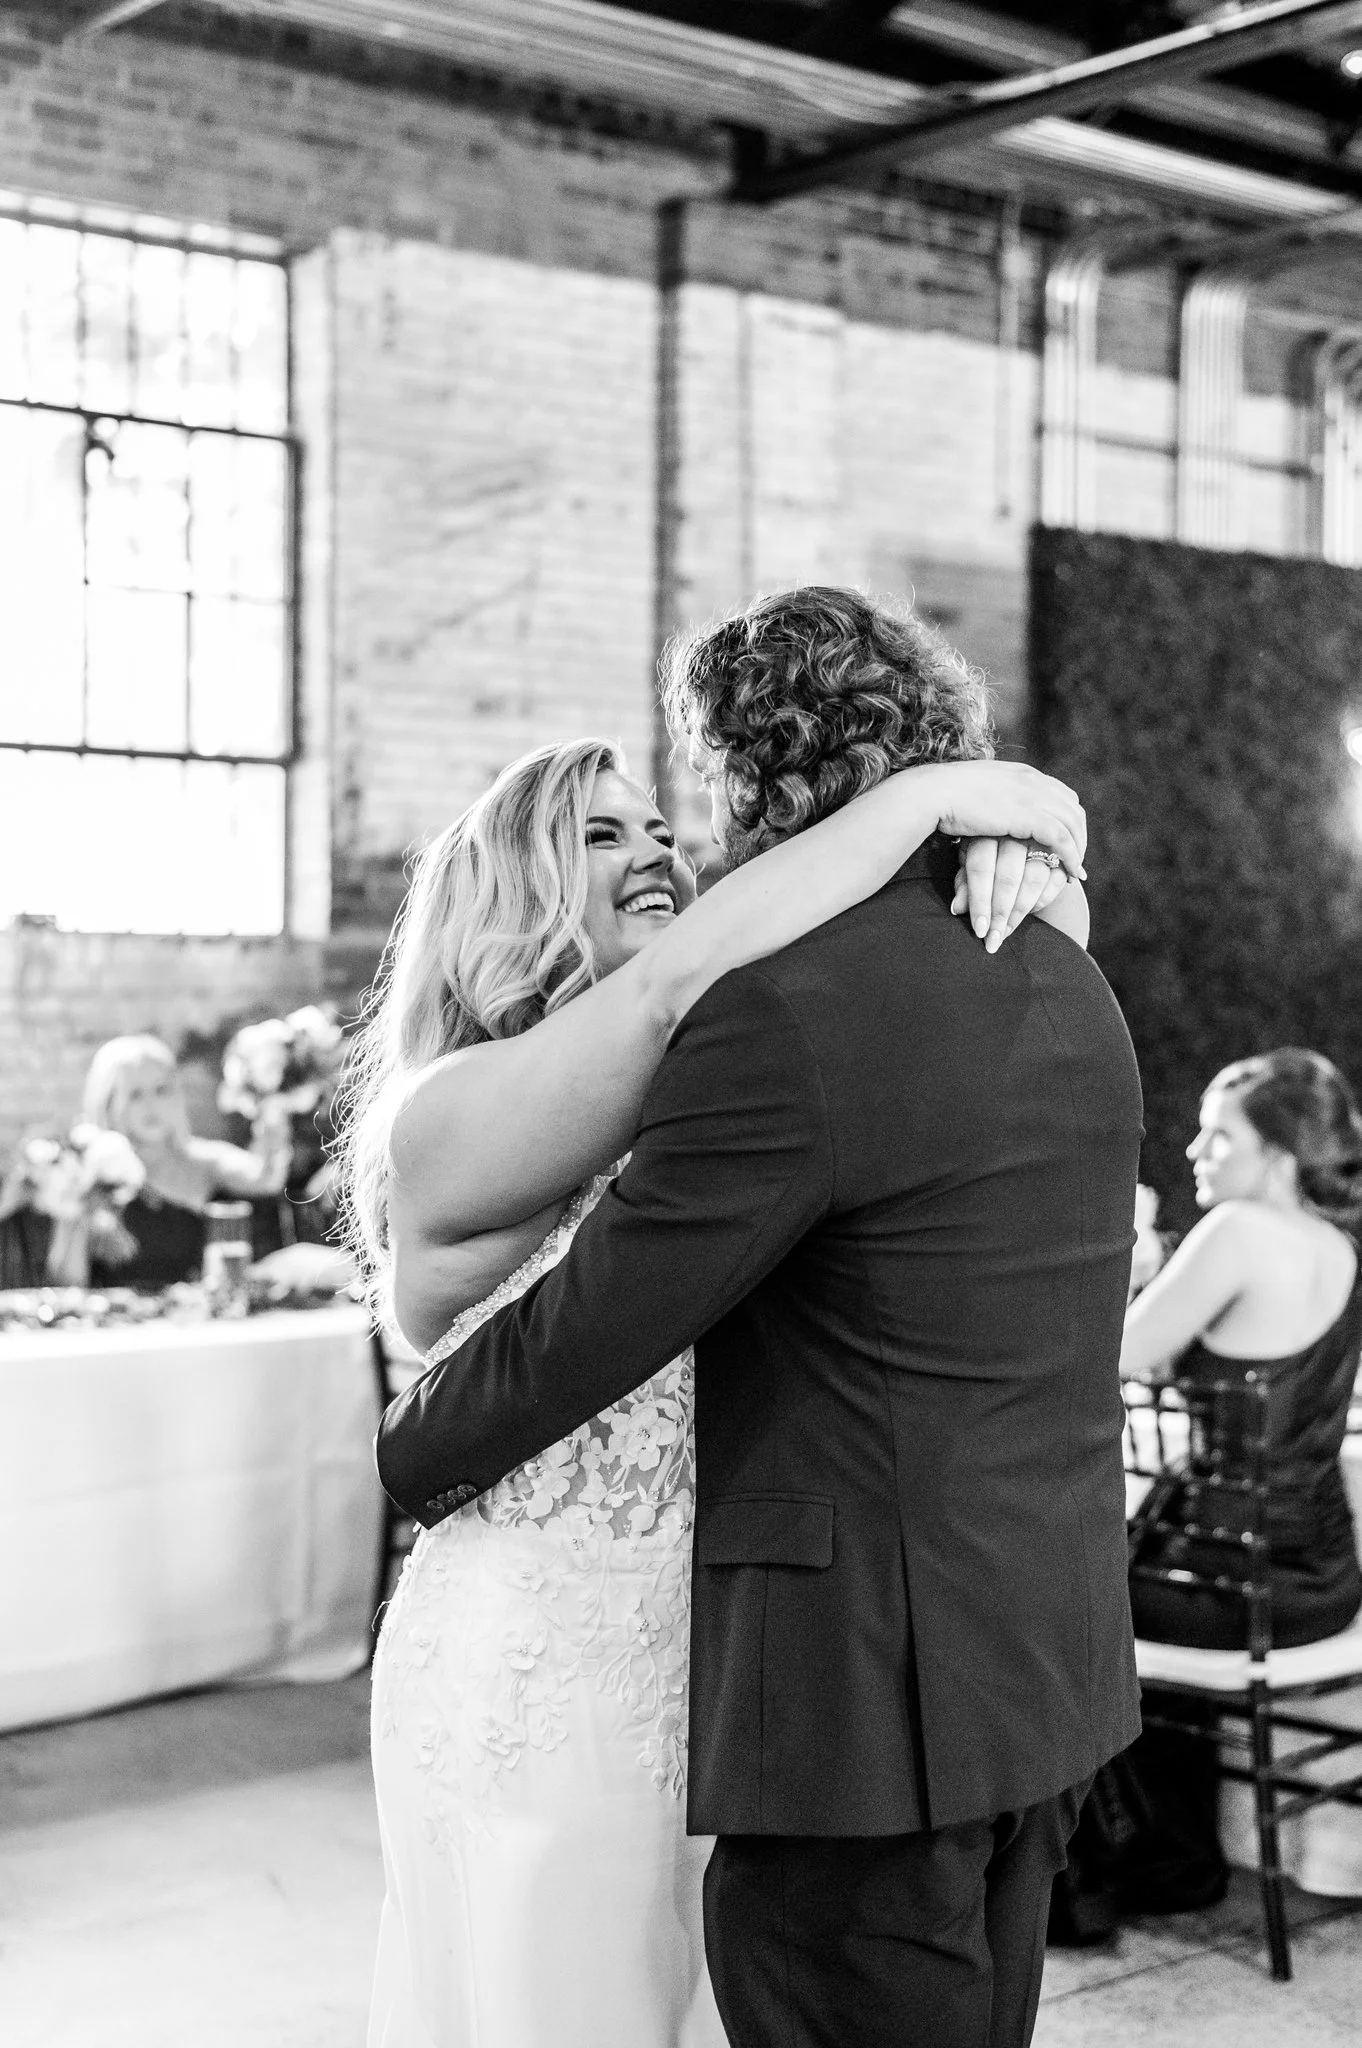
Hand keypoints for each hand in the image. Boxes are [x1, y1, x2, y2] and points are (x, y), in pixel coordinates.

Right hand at [927, 761, 1086, 878]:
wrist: (934, 793)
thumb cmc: (945, 795)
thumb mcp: (980, 790)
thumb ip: (997, 797)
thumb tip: (997, 810)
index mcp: (1024, 773)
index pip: (1062, 795)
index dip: (1070, 820)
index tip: (1068, 841)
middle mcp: (1034, 781)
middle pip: (1073, 809)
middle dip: (1079, 836)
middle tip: (1075, 861)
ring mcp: (1032, 796)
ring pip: (1072, 825)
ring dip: (1077, 850)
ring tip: (1073, 873)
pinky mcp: (1027, 816)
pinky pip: (1061, 838)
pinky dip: (1070, 856)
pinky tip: (1068, 873)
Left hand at [950, 838, 1072, 952]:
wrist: (1021, 830)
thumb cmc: (988, 850)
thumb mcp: (970, 860)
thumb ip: (964, 882)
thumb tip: (957, 908)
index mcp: (985, 831)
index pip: (980, 869)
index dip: (980, 902)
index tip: (980, 930)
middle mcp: (1014, 831)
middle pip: (1008, 877)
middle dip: (1001, 913)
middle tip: (994, 940)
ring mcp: (1041, 837)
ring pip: (1034, 879)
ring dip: (1021, 911)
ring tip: (1008, 931)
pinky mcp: (1063, 848)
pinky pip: (1055, 879)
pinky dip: (1042, 899)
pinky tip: (1029, 911)